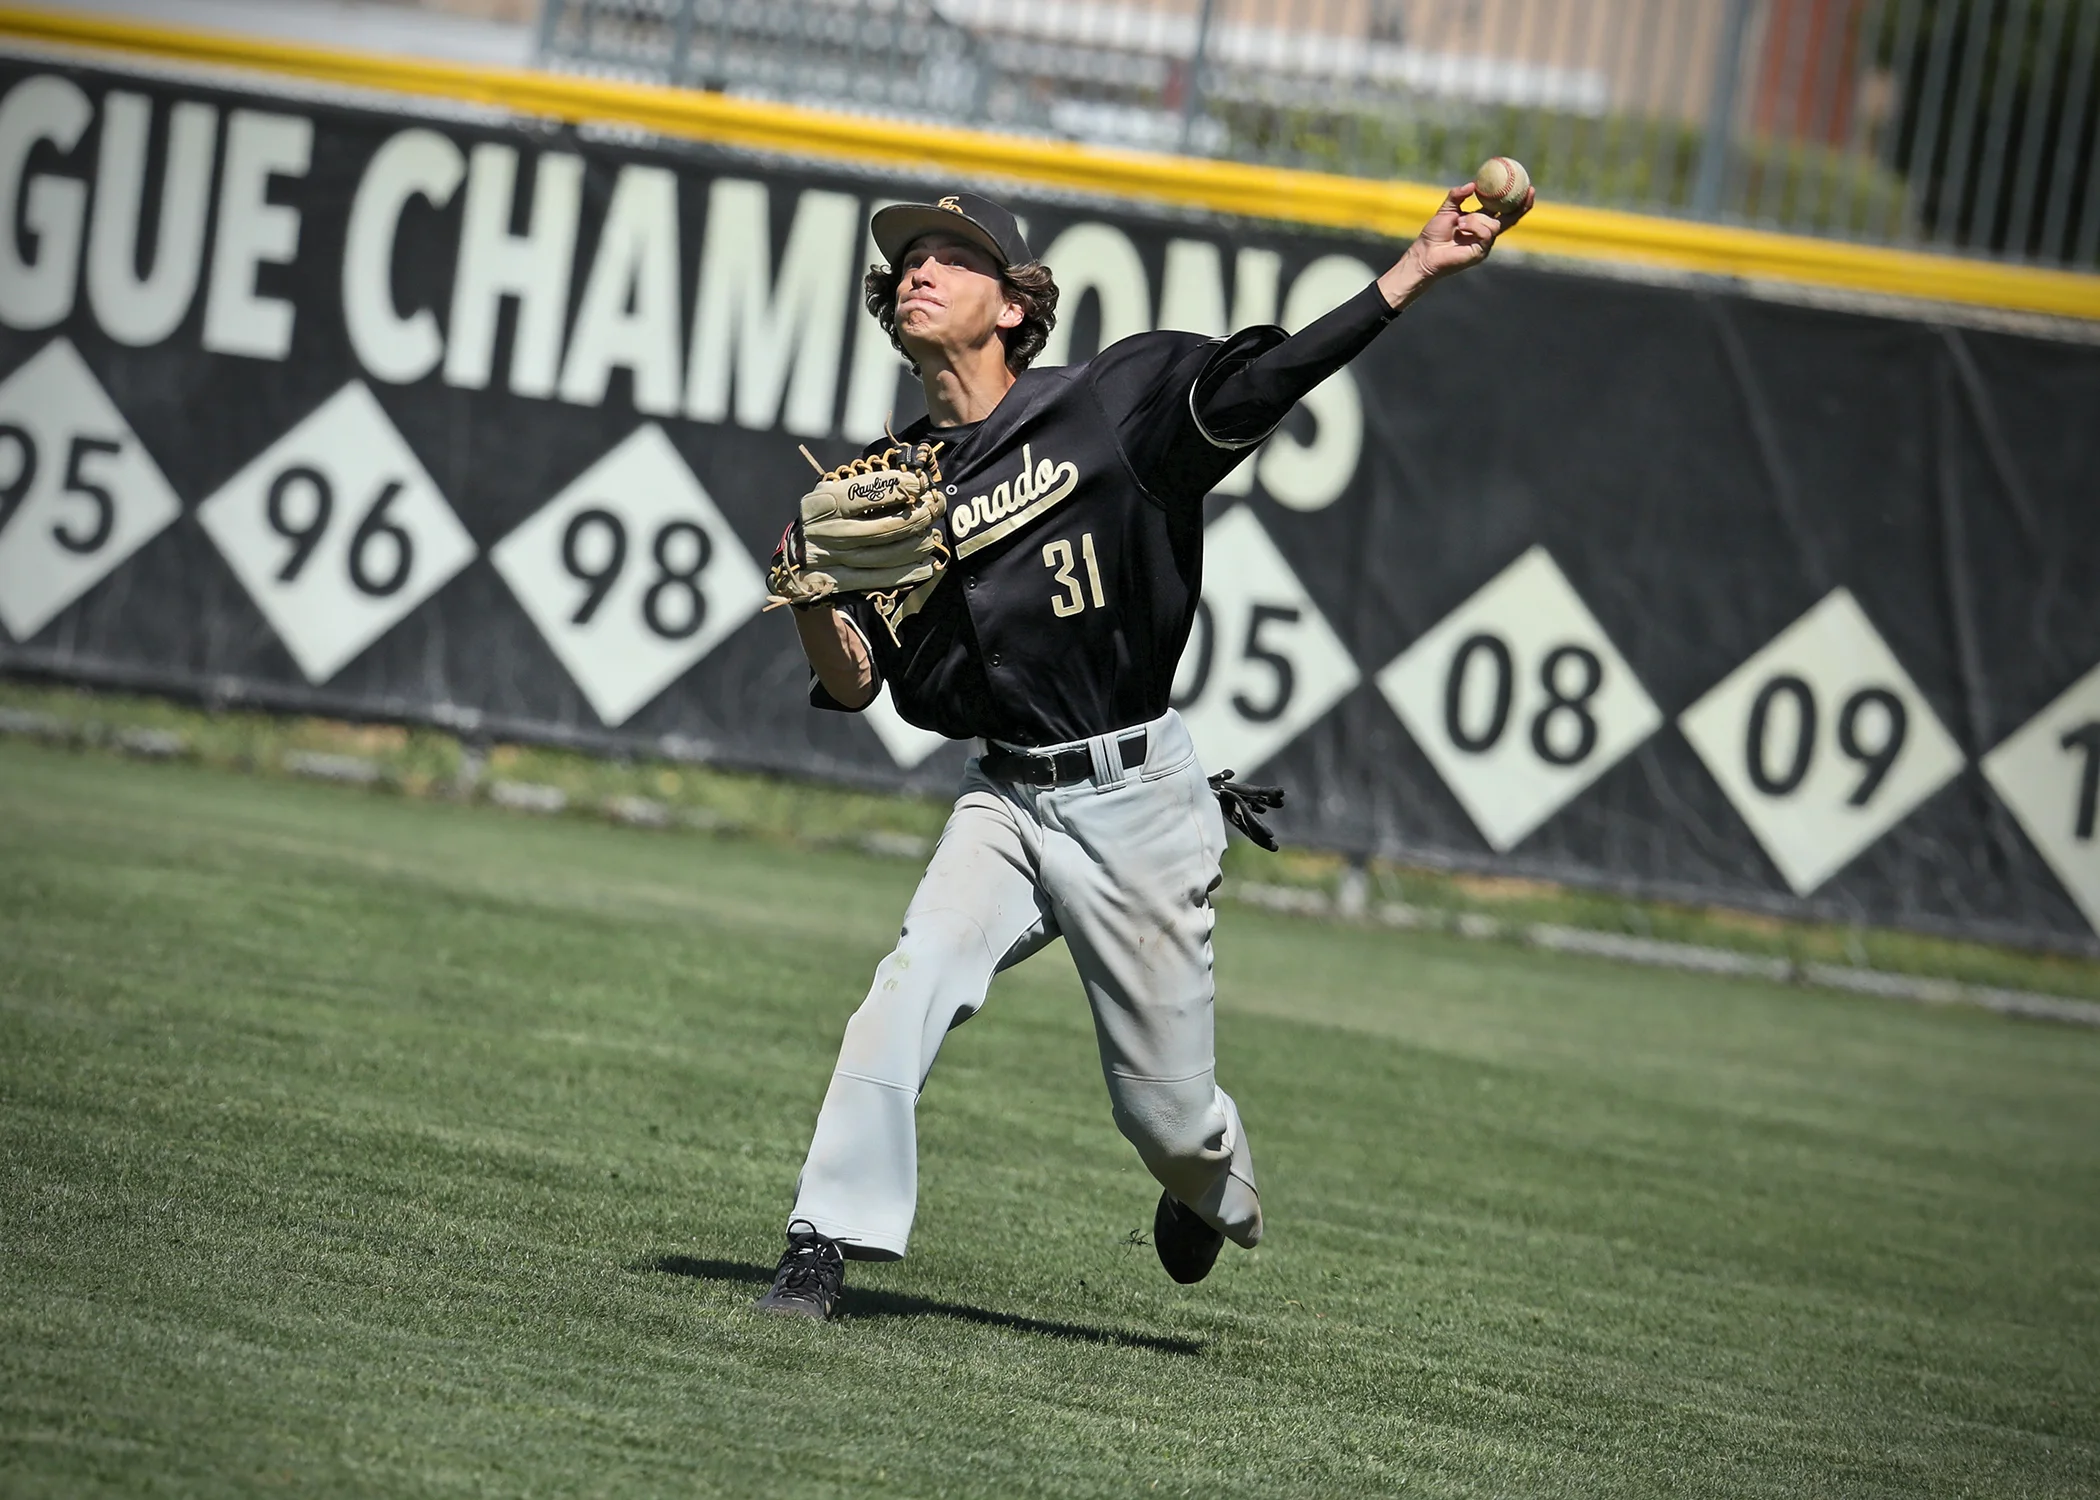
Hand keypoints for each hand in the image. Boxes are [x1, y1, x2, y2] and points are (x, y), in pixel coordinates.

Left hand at [1377, 179, 1533, 309]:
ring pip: (1494, 225)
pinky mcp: (1481, 252)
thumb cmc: (1434, 234)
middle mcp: (1486, 232)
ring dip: (1476, 220)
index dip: (1515, 200)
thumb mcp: (1447, 208)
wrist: (1425, 253)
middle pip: (1511, 219)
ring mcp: (1485, 244)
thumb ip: (1458, 195)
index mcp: (1481, 221)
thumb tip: (1473, 184)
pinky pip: (1486, 234)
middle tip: (1529, 191)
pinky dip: (1473, 227)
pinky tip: (1461, 227)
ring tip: (1459, 222)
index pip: (1503, 210)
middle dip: (1522, 206)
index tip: (1526, 186)